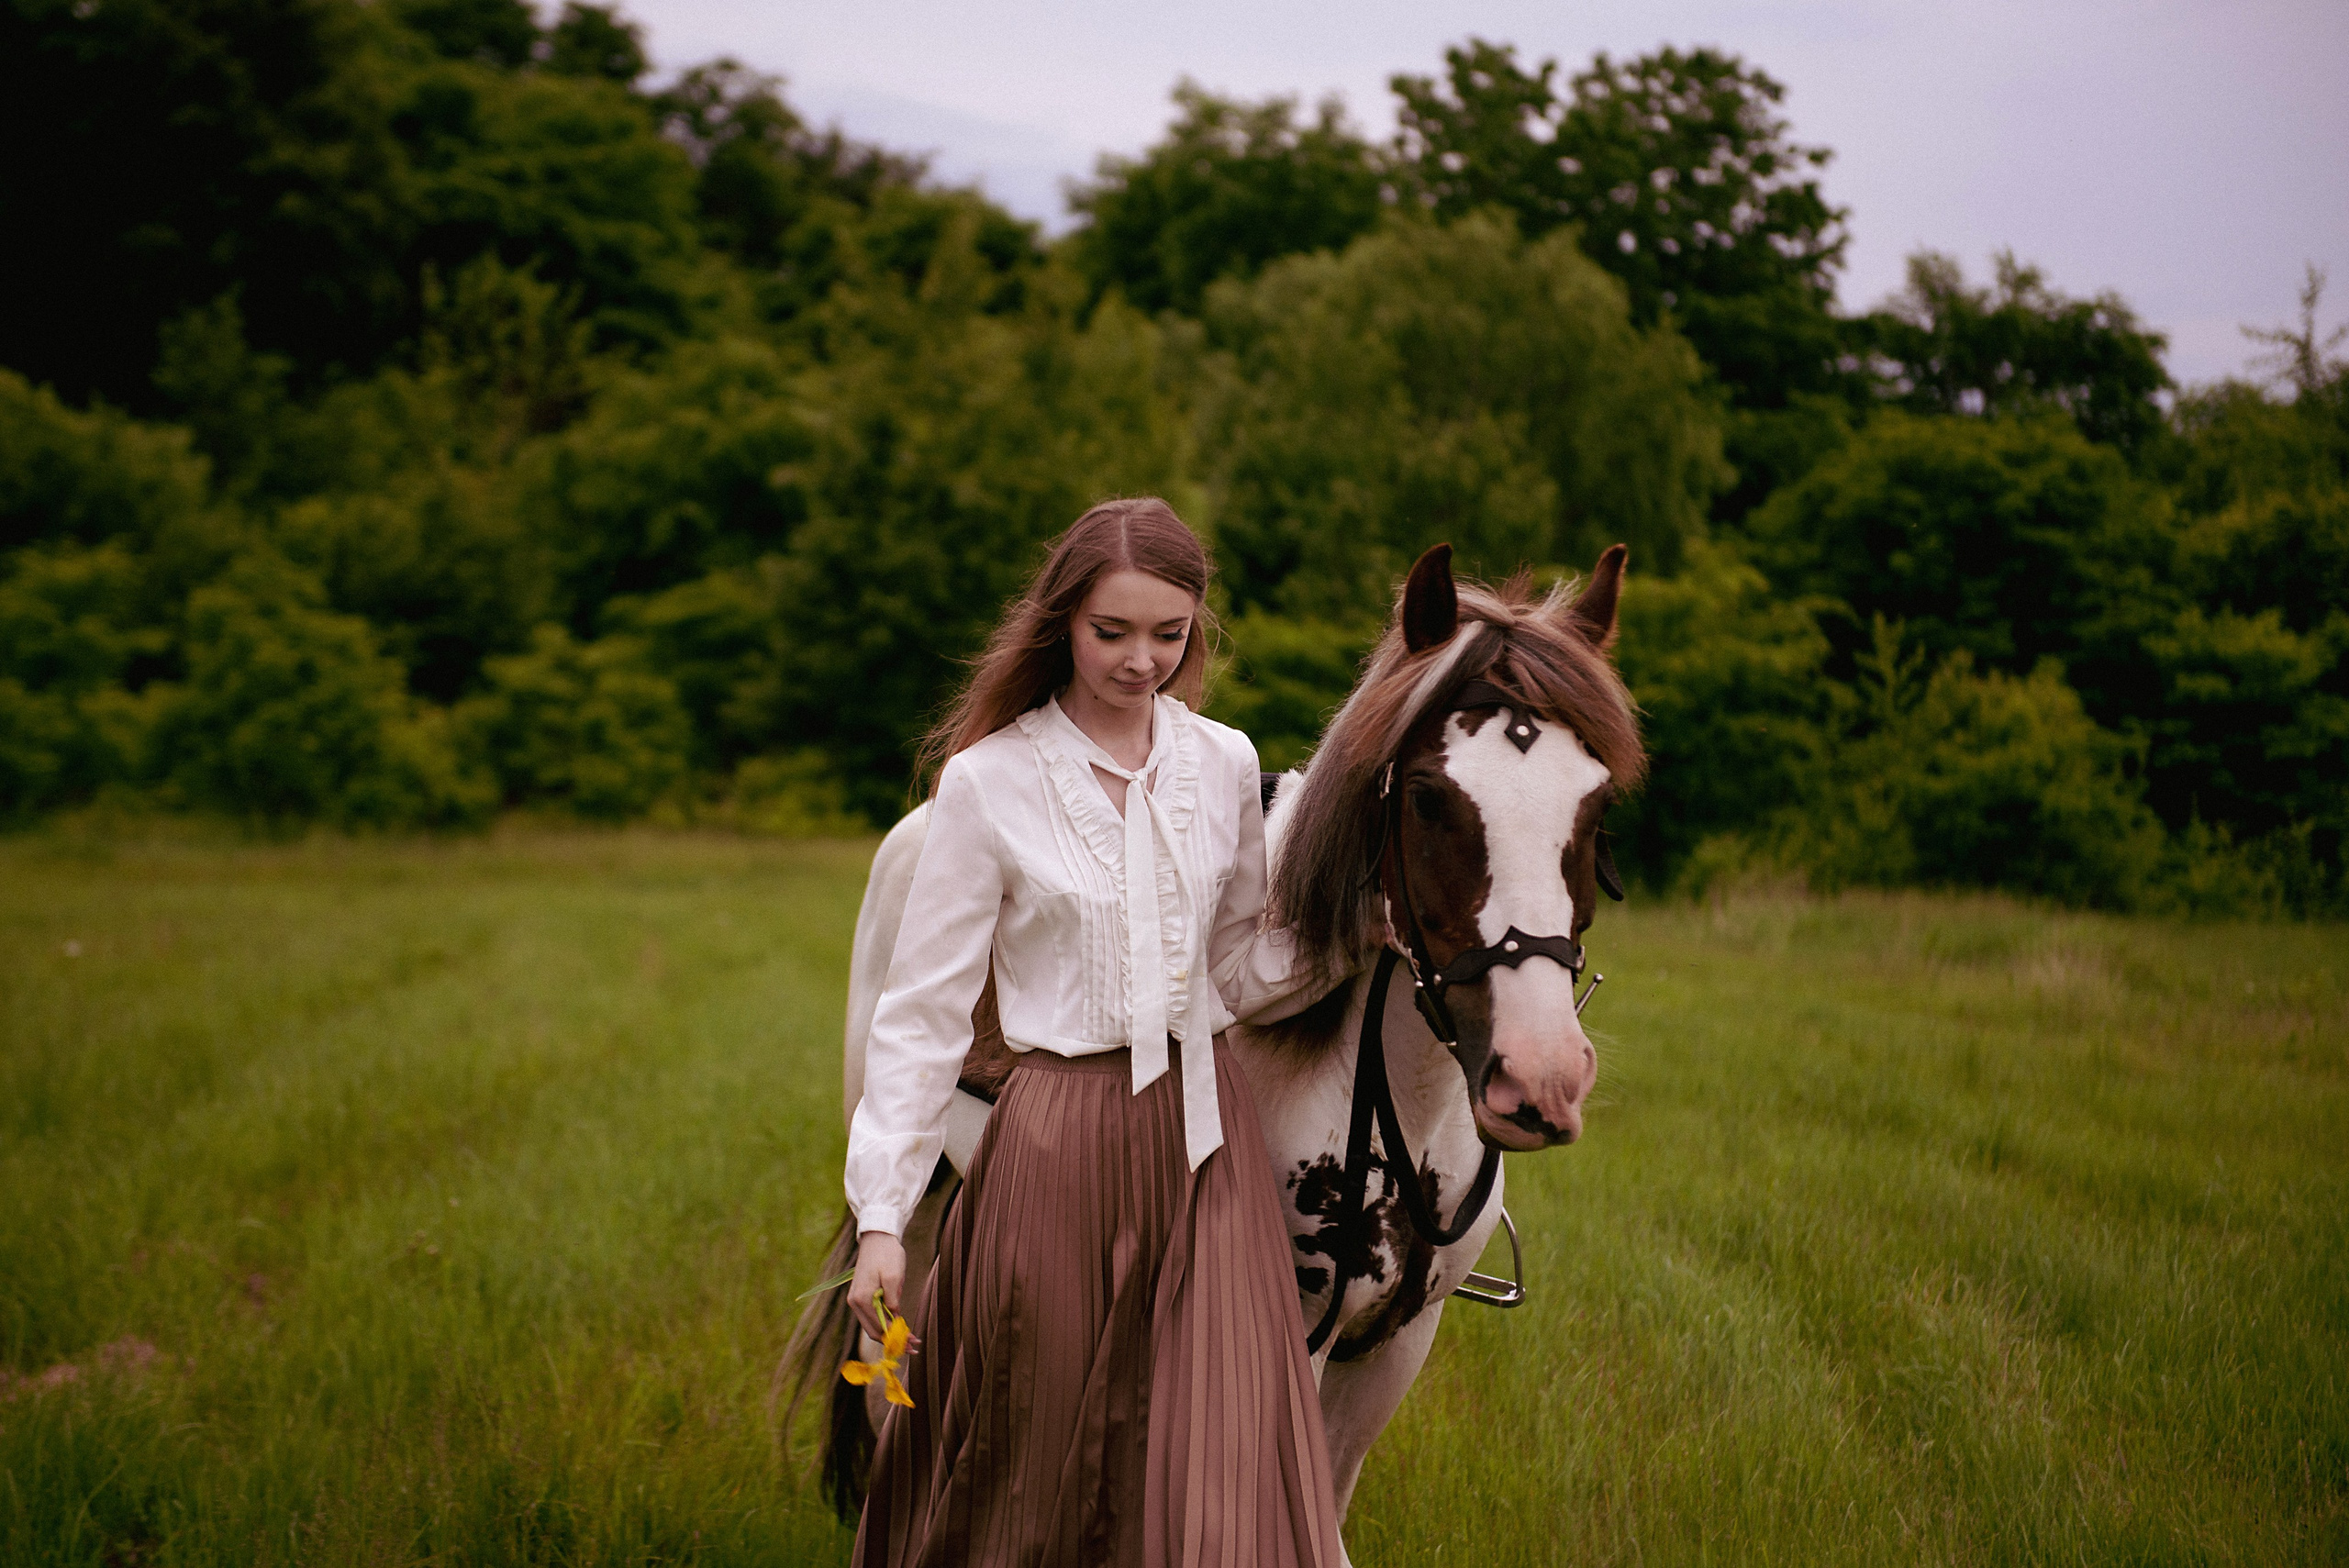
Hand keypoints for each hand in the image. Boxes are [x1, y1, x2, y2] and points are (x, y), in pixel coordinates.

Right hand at [849, 1231, 915, 1346]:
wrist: (877, 1238)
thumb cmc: (887, 1254)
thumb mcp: (893, 1276)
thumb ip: (893, 1300)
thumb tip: (895, 1319)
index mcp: (862, 1299)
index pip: (879, 1328)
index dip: (897, 1338)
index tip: (913, 1343)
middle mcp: (855, 1302)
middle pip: (873, 1331)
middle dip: (893, 1340)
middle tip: (914, 1346)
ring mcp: (856, 1300)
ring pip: (873, 1325)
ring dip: (890, 1333)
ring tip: (910, 1338)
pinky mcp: (861, 1296)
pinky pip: (873, 1316)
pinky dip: (886, 1323)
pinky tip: (900, 1325)